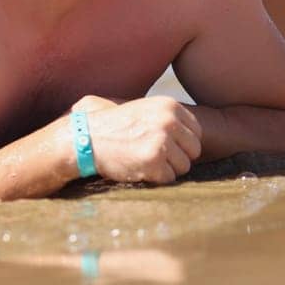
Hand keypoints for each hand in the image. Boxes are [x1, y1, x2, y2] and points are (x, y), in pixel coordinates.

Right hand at [77, 95, 203, 184]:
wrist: (87, 138)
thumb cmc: (115, 127)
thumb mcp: (145, 110)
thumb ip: (169, 118)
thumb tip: (197, 137)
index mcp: (170, 106)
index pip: (197, 132)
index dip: (182, 143)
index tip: (163, 145)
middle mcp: (169, 121)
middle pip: (194, 150)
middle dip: (177, 157)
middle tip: (153, 156)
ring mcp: (163, 141)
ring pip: (184, 167)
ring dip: (166, 169)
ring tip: (143, 160)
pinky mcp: (154, 161)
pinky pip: (169, 178)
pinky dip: (156, 178)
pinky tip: (138, 168)